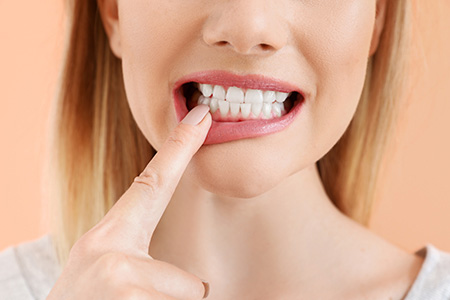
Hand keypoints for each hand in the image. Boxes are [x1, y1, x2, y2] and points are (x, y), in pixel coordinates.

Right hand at [47, 105, 211, 299]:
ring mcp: (123, 279)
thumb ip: (138, 261)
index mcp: (107, 238)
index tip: (201, 116)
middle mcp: (114, 252)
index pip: (152, 183)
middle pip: (192, 282)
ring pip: (187, 298)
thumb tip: (202, 283)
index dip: (180, 149)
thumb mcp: (103, 272)